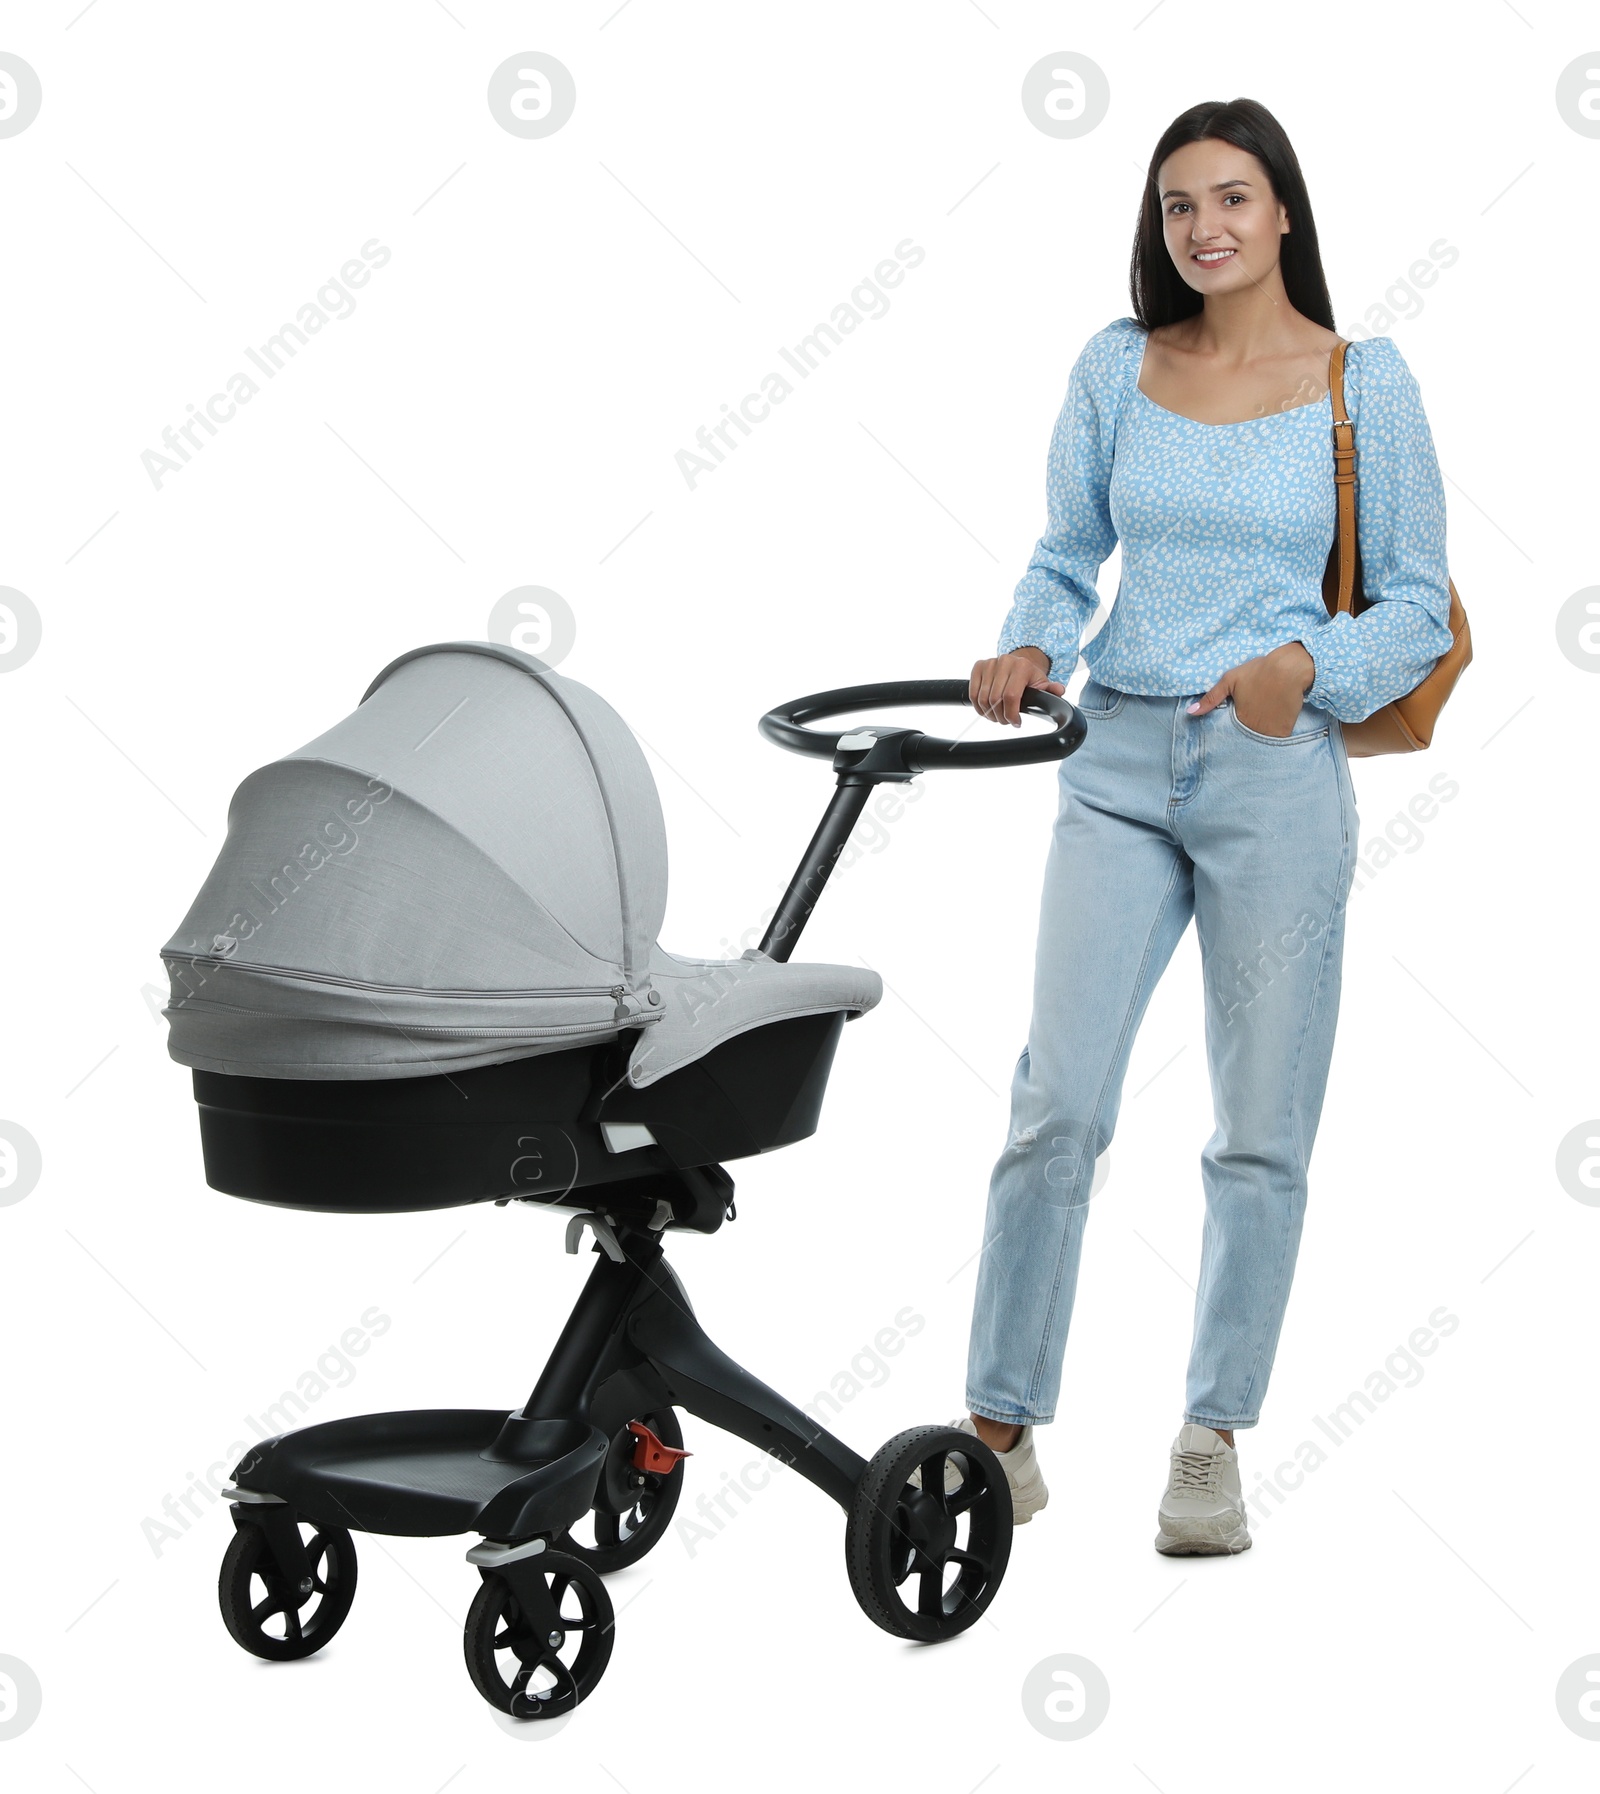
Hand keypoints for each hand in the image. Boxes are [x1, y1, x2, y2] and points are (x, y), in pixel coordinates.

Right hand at [970, 647, 1065, 727]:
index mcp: (1022, 666)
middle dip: (1001, 716)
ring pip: (983, 698)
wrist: (1018, 663)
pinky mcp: (978, 667)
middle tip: (1006, 721)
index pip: (1011, 696)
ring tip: (998, 717)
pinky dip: (978, 707)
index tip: (1015, 723)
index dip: (1011, 714)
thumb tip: (1059, 690)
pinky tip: (987, 711)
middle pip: (995, 699)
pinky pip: (973, 693)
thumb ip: (1051, 690)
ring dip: (989, 714)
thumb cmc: (1030, 677)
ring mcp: (990, 663)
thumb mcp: (1042, 683)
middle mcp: (1004, 661)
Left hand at [1187, 642, 1314, 737]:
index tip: (1239, 717)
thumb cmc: (1258, 672)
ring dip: (1260, 734)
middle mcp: (1251, 731)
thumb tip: (1190, 713)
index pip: (1230, 732)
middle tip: (1253, 716)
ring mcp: (1268, 733)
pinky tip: (1274, 721)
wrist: (1289, 669)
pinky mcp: (1284, 732)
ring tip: (1263, 718)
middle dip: (1246, 731)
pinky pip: (1275, 739)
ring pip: (1260, 739)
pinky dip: (1274, 733)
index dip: (1233, 726)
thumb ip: (1211, 698)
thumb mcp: (1229, 680)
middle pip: (1245, 737)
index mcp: (1237, 720)